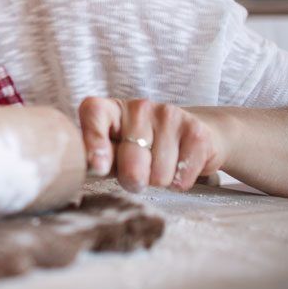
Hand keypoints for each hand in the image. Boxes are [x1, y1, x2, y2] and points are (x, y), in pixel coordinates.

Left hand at [78, 97, 226, 192]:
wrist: (189, 137)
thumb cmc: (141, 148)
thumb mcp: (115, 150)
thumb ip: (101, 158)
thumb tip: (92, 168)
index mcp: (110, 109)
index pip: (94, 114)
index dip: (94, 141)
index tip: (97, 167)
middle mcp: (138, 107)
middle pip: (131, 159)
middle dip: (133, 179)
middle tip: (136, 176)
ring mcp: (168, 115)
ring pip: (158, 174)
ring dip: (158, 180)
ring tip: (159, 166)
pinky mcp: (195, 131)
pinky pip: (181, 177)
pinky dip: (179, 182)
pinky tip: (178, 166)